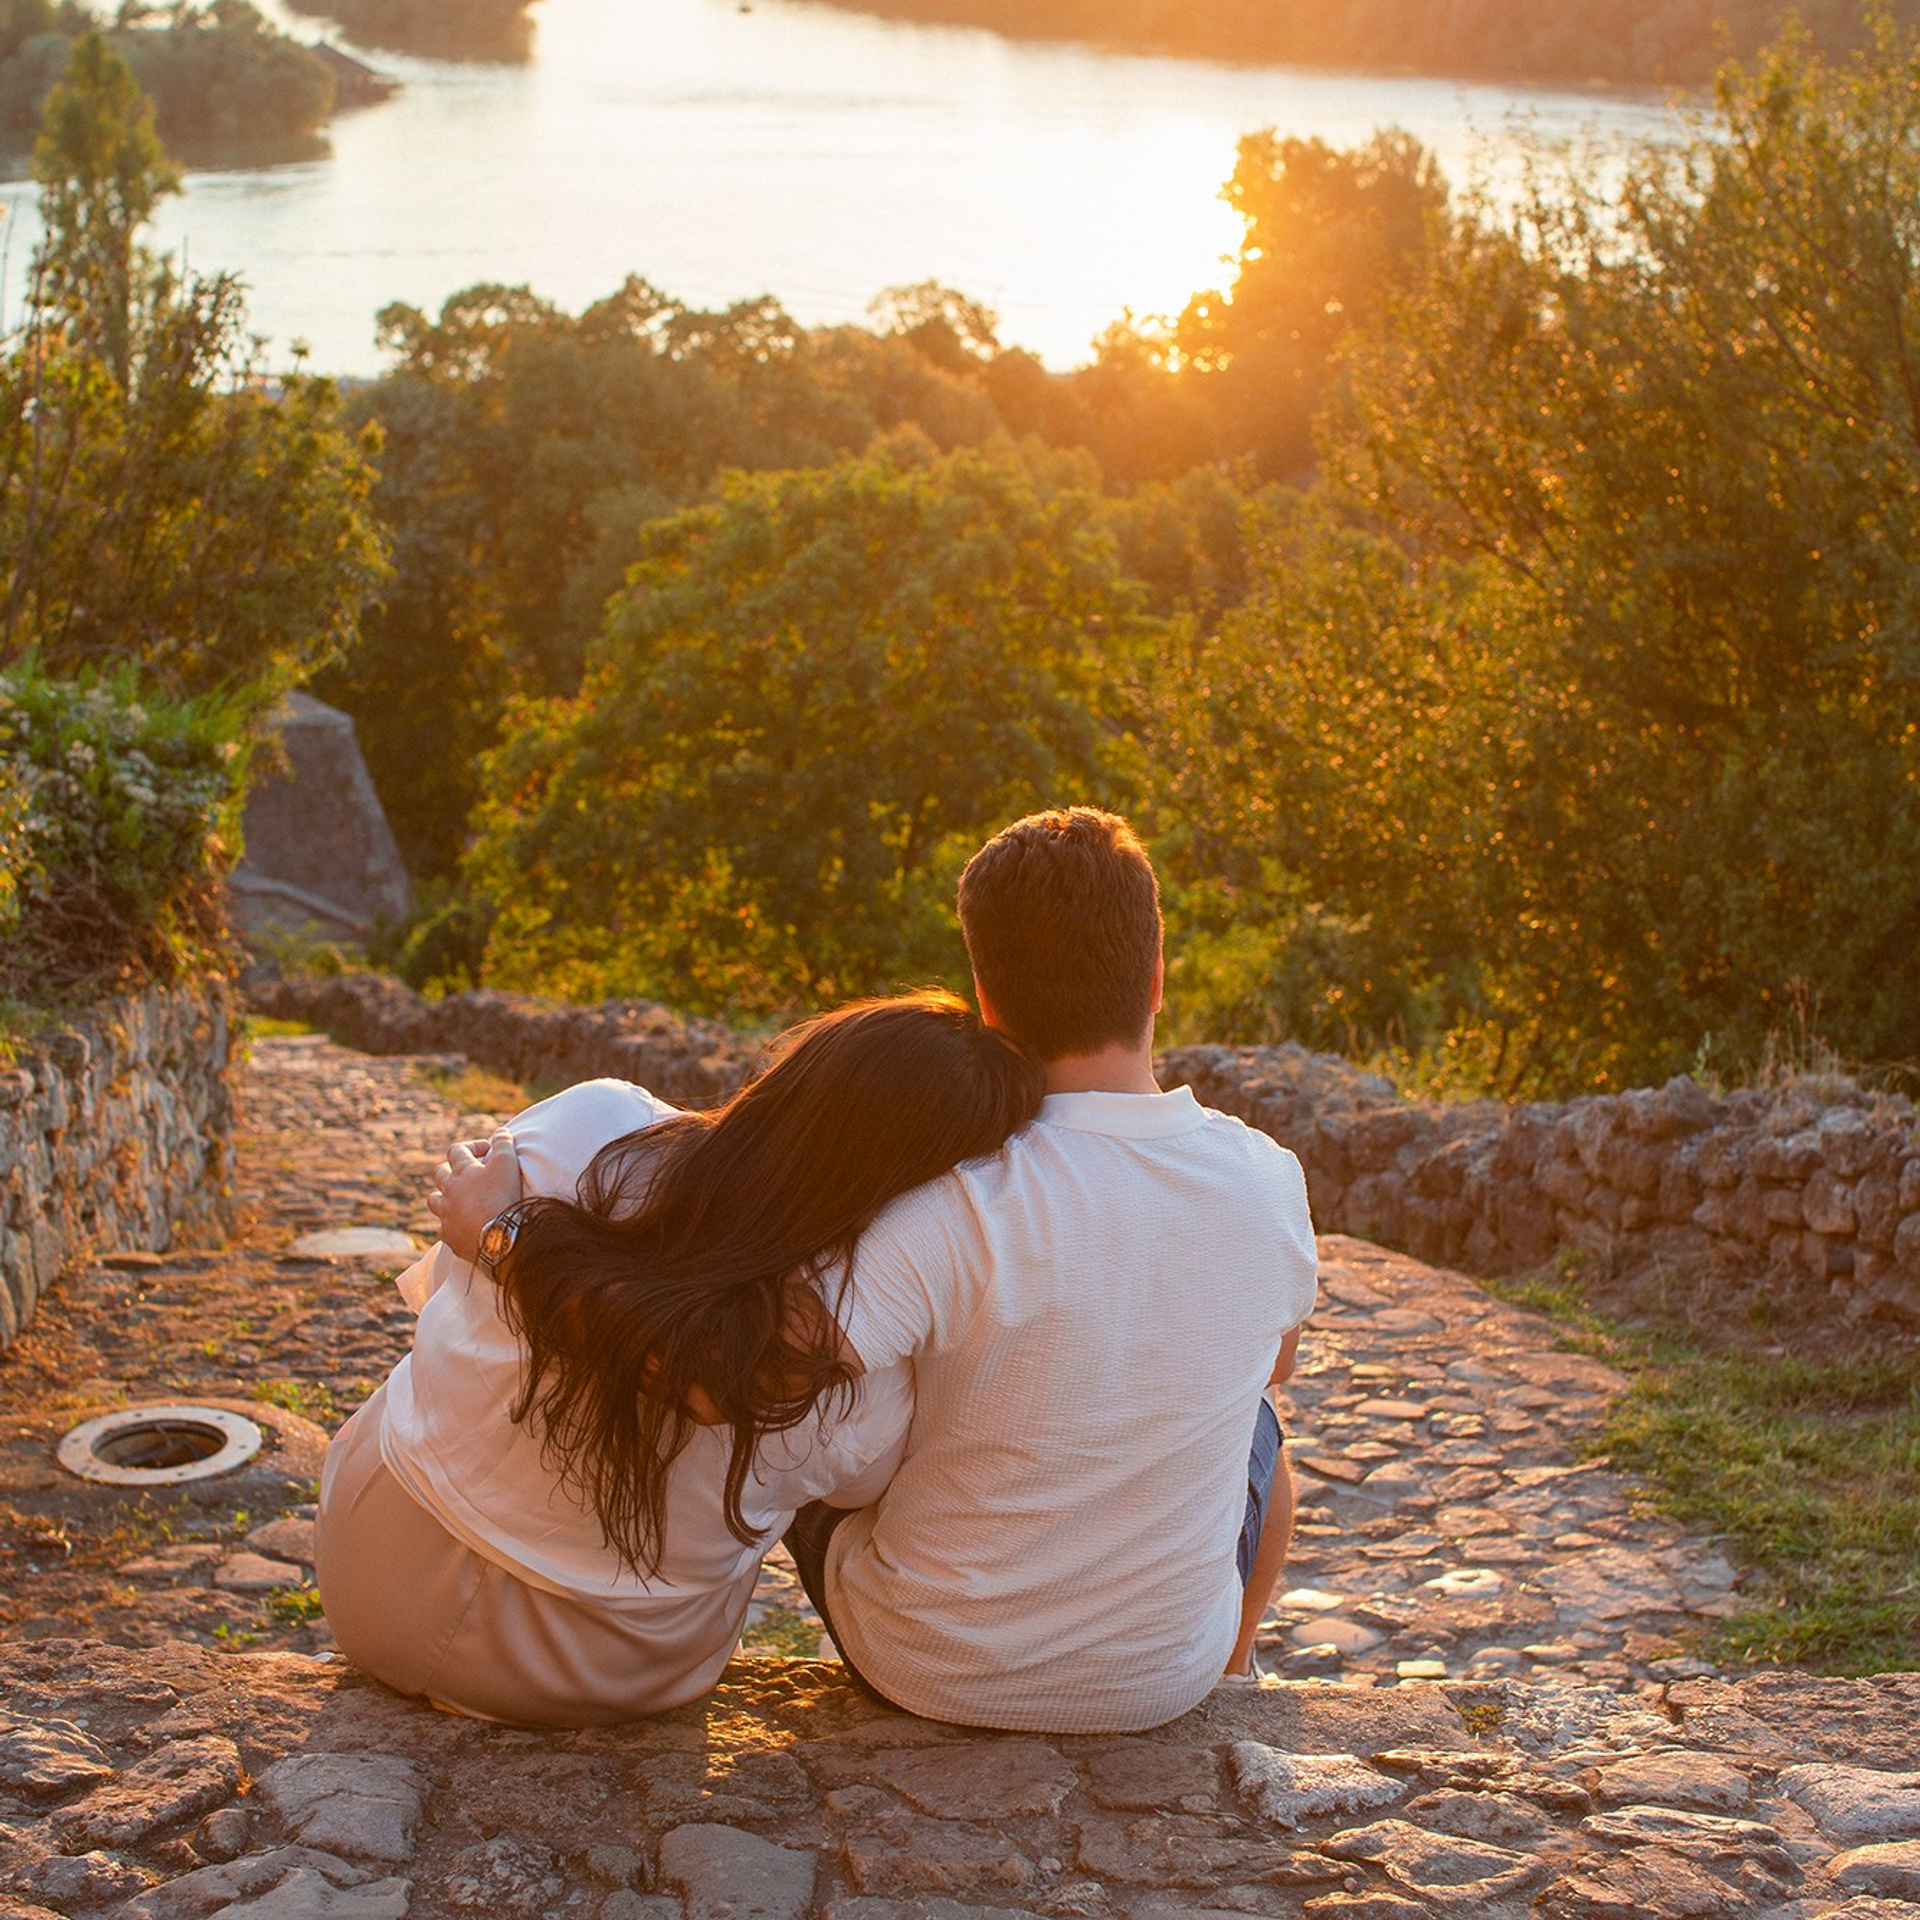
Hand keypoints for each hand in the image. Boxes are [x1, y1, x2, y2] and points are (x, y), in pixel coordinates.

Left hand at [429, 1128, 522, 1263]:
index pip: (457, 1150)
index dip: (471, 1146)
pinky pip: (443, 1228)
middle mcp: (449, 1191)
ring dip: (443, 1196)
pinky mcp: (449, 1235)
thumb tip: (501, 1132)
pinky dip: (451, 1224)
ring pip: (434, 1200)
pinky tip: (461, 1226)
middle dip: (451, 1169)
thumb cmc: (503, 1196)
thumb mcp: (508, 1163)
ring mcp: (446, 1214)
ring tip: (456, 1198)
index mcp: (462, 1171)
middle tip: (469, 1173)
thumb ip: (503, 1144)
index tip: (487, 1150)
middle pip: (440, 1173)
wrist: (498, 1236)